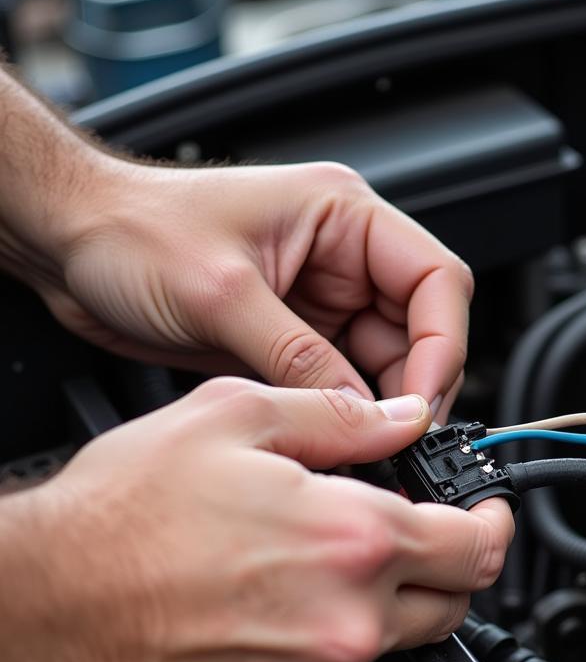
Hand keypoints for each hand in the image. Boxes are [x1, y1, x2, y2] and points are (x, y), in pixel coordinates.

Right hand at [0, 379, 512, 661]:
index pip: (479, 546)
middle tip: (393, 544)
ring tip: (292, 577)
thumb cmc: (122, 518)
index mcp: (355, 540)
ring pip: (385, 650)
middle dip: (438, 571)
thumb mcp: (233, 419)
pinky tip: (261, 625)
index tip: (485, 519)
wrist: (43, 609)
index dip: (491, 525)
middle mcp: (348, 622)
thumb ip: (338, 417)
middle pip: (449, 606)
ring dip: (365, 613)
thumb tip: (400, 419)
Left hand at [35, 158, 473, 418]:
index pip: (435, 280)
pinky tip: (336, 439)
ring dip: (379, 406)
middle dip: (413, 385)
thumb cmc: (131, 230)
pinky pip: (341, 383)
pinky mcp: (294, 339)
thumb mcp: (222, 294)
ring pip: (384, 364)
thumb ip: (299, 358)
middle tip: (398, 436)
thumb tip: (363, 413)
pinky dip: (344, 415)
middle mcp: (342, 258)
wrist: (68, 243)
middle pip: (419, 329)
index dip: (442, 345)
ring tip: (365, 444)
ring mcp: (321, 302)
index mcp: (344, 217)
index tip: (422, 401)